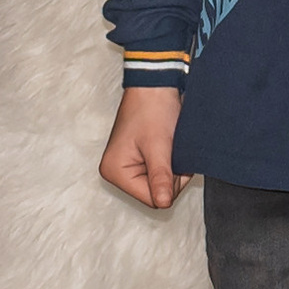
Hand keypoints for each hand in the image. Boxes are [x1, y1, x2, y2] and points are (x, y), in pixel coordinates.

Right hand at [99, 86, 188, 210]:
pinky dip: (170, 162)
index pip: (150, 199)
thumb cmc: (153, 108)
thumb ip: (160, 176)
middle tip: (173, 150)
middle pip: (155, 193)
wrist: (156, 84)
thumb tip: (163, 204)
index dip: (169, 184)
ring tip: (171, 145)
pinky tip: (169, 146)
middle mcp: (118, 172)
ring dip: (172, 168)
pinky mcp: (140, 160)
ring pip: (161, 183)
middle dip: (171, 175)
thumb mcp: (159, 145)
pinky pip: (160, 172)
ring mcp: (129, 166)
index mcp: (115, 171)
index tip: (173, 160)